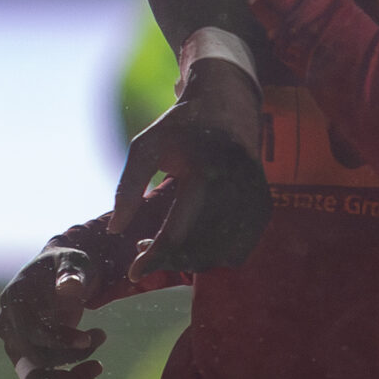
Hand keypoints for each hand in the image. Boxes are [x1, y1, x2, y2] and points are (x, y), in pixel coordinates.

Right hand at [0, 246, 106, 378]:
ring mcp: (12, 344)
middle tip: (100, 338)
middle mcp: (6, 325)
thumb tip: (68, 288)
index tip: (93, 337)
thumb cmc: (67, 266)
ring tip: (96, 365)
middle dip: (72, 356)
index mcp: (14, 299)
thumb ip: (71, 273)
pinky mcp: (23, 359)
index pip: (33, 332)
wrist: (60, 275)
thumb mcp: (73, 262)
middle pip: (35, 358)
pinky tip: (87, 370)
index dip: (62, 341)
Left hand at [111, 60, 270, 274]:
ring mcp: (254, 201)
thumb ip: (128, 187)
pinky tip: (194, 238)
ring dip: (190, 260)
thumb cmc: (180, 127)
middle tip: (145, 249)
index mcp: (203, 172)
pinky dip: (214, 255)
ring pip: (219, 256)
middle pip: (199, 250)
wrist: (228, 106)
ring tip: (167, 241)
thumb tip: (115, 229)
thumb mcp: (145, 146)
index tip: (134, 273)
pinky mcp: (264, 209)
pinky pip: (238, 251)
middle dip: (168, 260)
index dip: (153, 258)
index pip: (178, 233)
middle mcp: (235, 189)